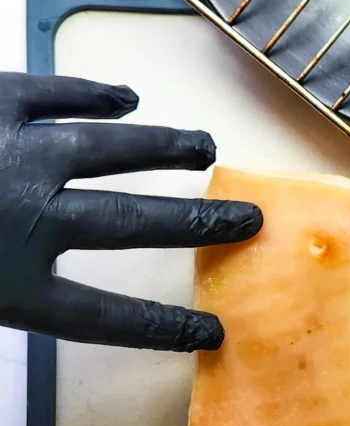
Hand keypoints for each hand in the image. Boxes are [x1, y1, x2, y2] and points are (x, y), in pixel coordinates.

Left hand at [0, 73, 261, 350]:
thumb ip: (1, 296)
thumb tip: (40, 289)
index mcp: (10, 283)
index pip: (101, 316)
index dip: (160, 326)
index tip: (210, 331)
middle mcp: (28, 215)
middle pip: (129, 222)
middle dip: (195, 222)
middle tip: (248, 219)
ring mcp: (15, 152)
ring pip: (106, 149)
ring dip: (163, 146)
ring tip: (204, 146)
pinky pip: (52, 94)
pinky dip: (94, 95)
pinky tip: (126, 99)